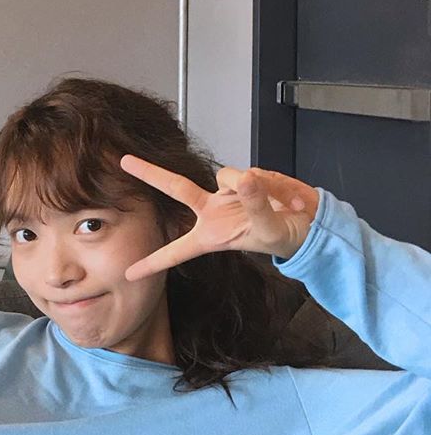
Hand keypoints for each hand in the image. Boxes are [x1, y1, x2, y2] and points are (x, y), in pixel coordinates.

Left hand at [119, 155, 319, 281]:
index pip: (176, 250)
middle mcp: (213, 211)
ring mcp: (229, 193)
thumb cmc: (284, 238)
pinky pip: (255, 173)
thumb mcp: (268, 229)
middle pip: (177, 188)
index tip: (129, 273)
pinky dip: (276, 186)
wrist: (309, 226)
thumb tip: (246, 179)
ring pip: (231, 176)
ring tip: (283, 206)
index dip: (153, 262)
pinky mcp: (247, 179)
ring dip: (259, 190)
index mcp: (211, 236)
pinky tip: (290, 200)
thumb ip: (256, 204)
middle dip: (151, 173)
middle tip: (125, 161)